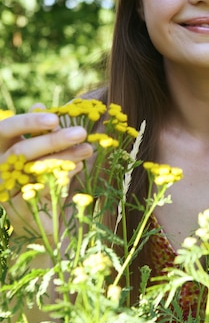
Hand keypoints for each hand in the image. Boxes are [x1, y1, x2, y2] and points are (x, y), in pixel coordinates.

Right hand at [0, 104, 92, 237]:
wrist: (36, 218)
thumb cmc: (36, 173)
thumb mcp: (36, 148)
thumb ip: (35, 130)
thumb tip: (39, 104)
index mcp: (0, 146)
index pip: (8, 128)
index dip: (29, 122)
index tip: (55, 119)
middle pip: (22, 150)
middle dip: (53, 140)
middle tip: (81, 133)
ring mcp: (4, 185)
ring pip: (34, 169)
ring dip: (64, 157)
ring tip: (87, 149)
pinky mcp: (16, 205)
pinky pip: (41, 188)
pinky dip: (62, 176)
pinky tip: (78, 167)